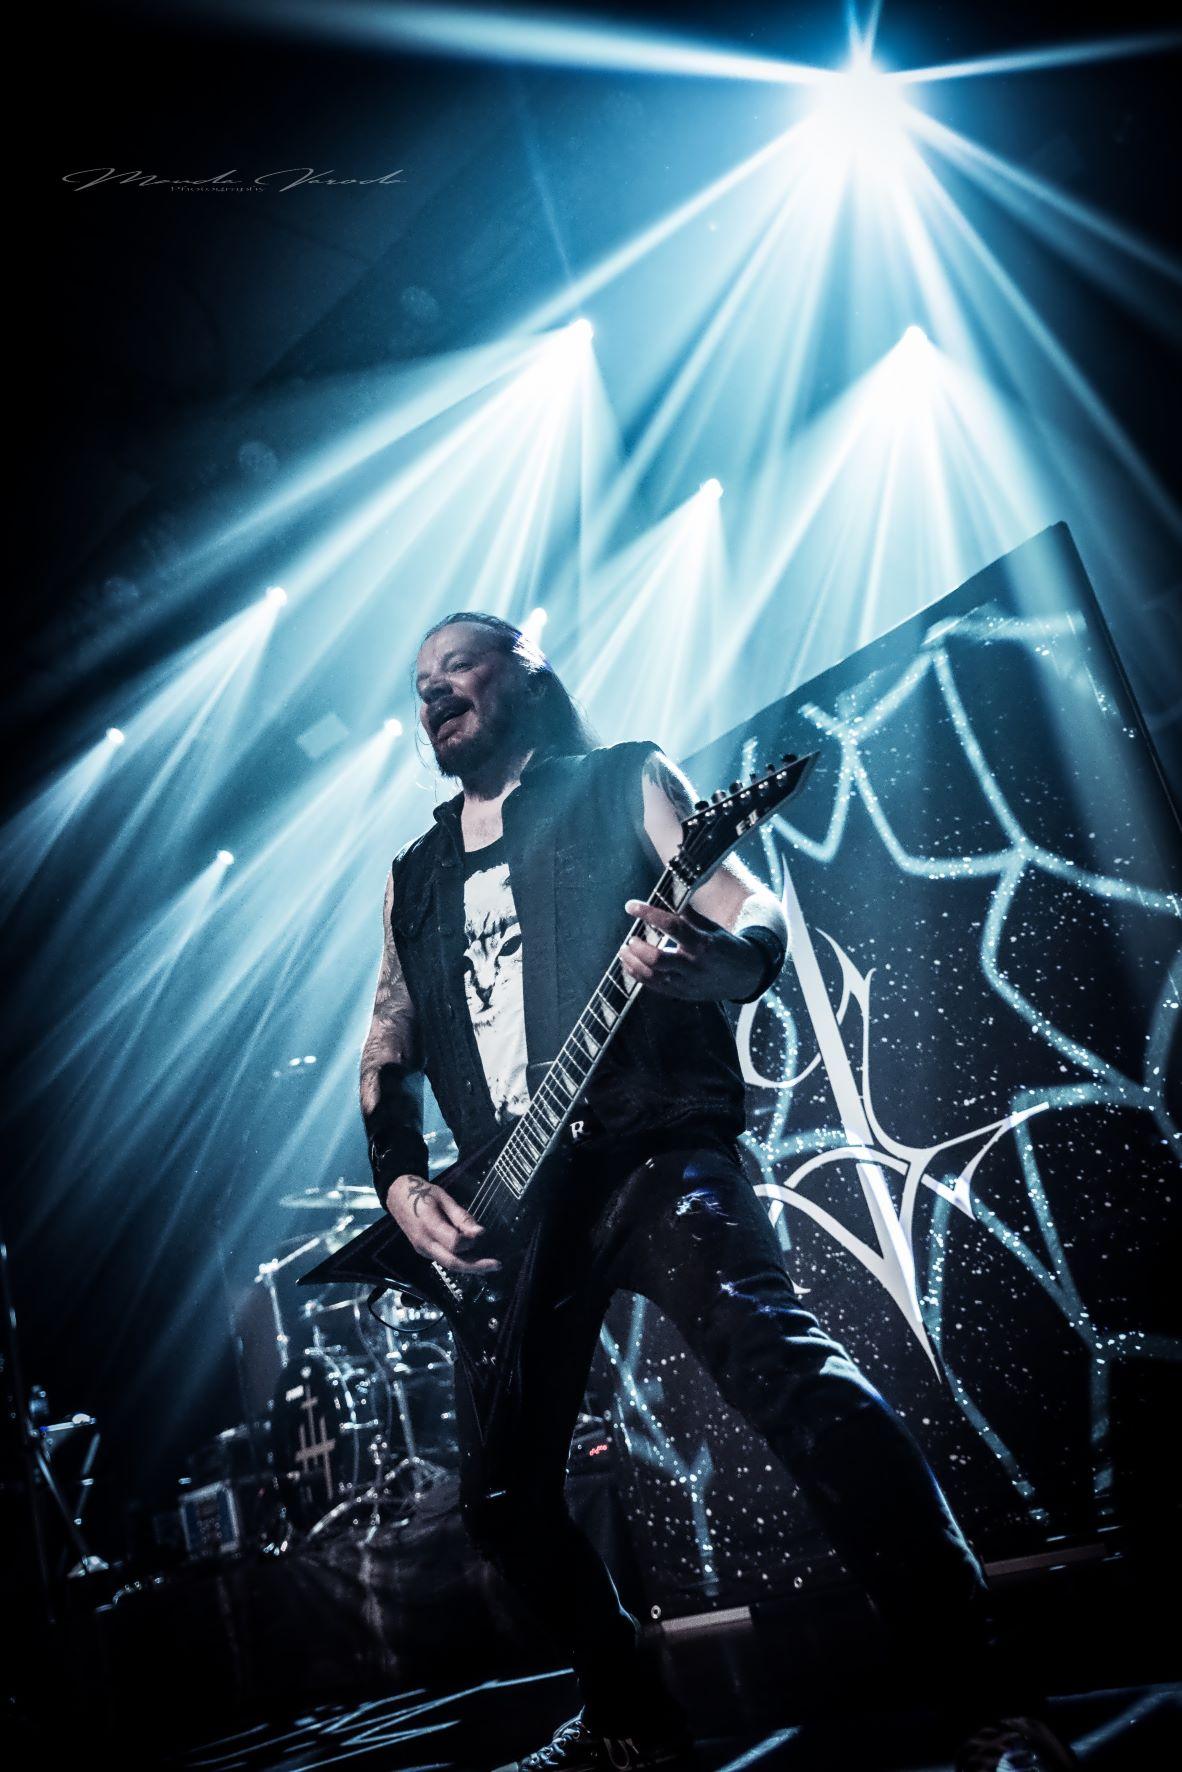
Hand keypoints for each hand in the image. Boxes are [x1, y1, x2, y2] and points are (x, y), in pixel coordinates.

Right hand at [384, 1174, 500, 1272]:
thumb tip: (479, 1232)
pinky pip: (443, 1260)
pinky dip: (460, 1261)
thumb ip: (461, 1217)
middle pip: (452, 1263)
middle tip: (496, 1265)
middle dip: (476, 1267)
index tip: (482, 1233)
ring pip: (448, 1264)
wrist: (397, 1196)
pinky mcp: (423, 1251)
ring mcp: (422, 1249)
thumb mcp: (443, 1198)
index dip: (470, 1241)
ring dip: (469, 1266)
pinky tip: (473, 1258)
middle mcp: (424, 1243)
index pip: (454, 1244)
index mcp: (428, 1226)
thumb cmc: (421, 1192)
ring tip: (489, 1264)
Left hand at [619, 900, 763, 1001]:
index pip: (672, 926)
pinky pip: (654, 986)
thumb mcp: (712, 927)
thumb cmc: (726, 946)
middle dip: (638, 947)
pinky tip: (629, 964)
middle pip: (657, 958)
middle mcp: (694, 965)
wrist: (746, 976)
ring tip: (623, 950)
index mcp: (703, 943)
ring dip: (633, 962)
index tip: (631, 906)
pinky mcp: (682, 994)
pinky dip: (638, 975)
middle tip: (630, 938)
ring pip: (652, 975)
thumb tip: (668, 895)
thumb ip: (689, 915)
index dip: (649, 913)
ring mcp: (687, 983)